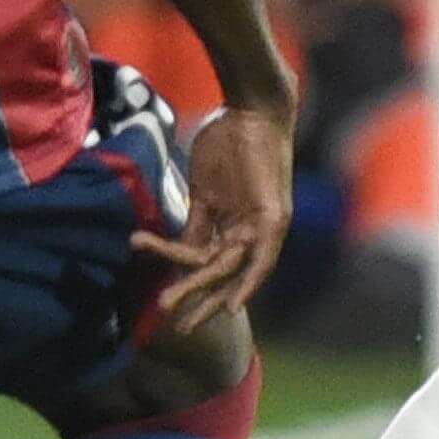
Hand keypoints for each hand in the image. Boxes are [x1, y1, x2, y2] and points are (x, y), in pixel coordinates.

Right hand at [135, 101, 294, 331]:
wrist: (250, 109)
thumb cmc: (227, 141)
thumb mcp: (204, 189)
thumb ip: (196, 222)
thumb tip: (177, 253)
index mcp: (236, 225)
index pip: (210, 263)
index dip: (189, 284)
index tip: (165, 301)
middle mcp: (253, 232)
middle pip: (222, 275)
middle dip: (198, 302)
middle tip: (177, 329)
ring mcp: (265, 226)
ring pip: (232, 270)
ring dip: (206, 293)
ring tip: (176, 310)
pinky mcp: (274, 219)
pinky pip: (262, 259)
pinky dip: (248, 283)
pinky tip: (232, 305)